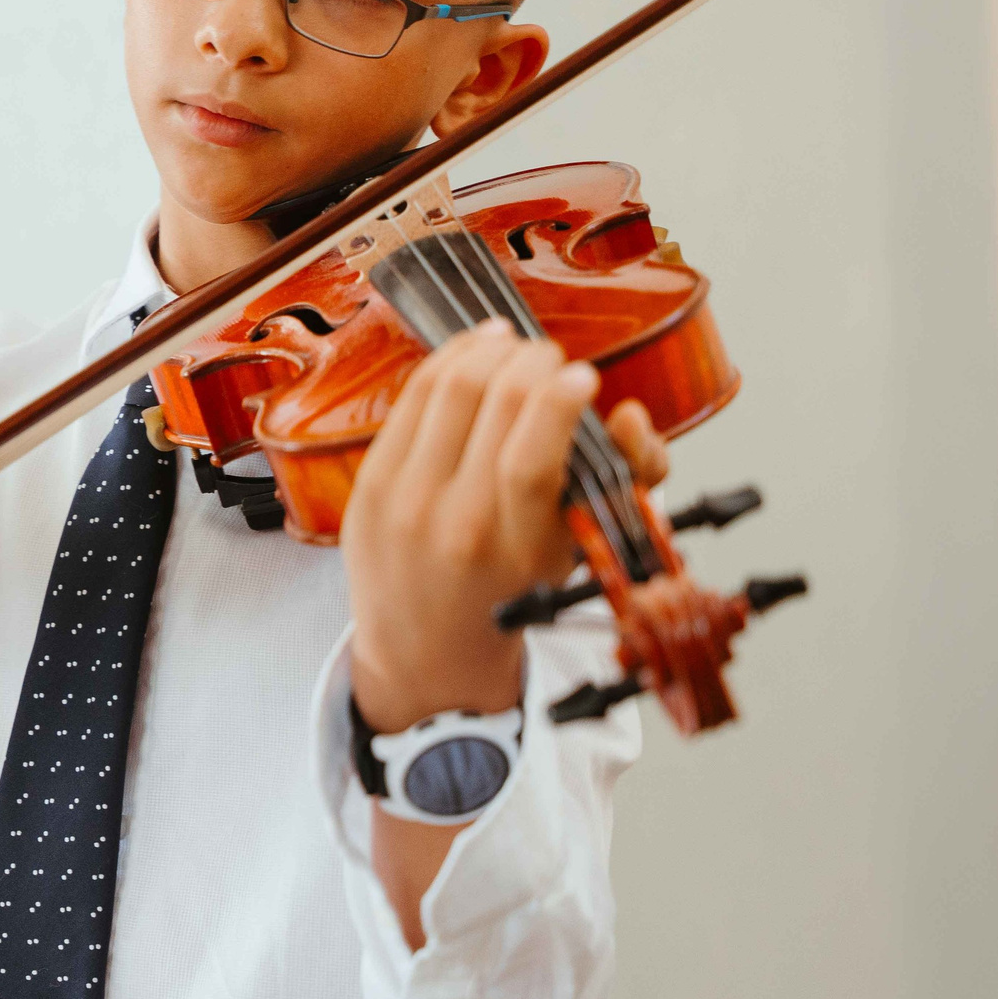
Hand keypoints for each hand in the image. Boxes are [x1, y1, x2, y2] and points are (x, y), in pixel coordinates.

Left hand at [340, 321, 666, 732]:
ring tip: (515, 346)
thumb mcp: (575, 552)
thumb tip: (627, 414)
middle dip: (533, 362)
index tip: (583, 377)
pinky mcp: (370, 483)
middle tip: (552, 360)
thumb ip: (619, 482)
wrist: (424, 652)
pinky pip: (411, 399)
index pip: (532, 457)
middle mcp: (455, 523)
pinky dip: (447, 361)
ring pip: (449, 387)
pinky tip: (474, 350)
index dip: (561, 400)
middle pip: (493, 403)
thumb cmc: (508, 595)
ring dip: (491, 351)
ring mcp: (403, 500)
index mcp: (517, 549)